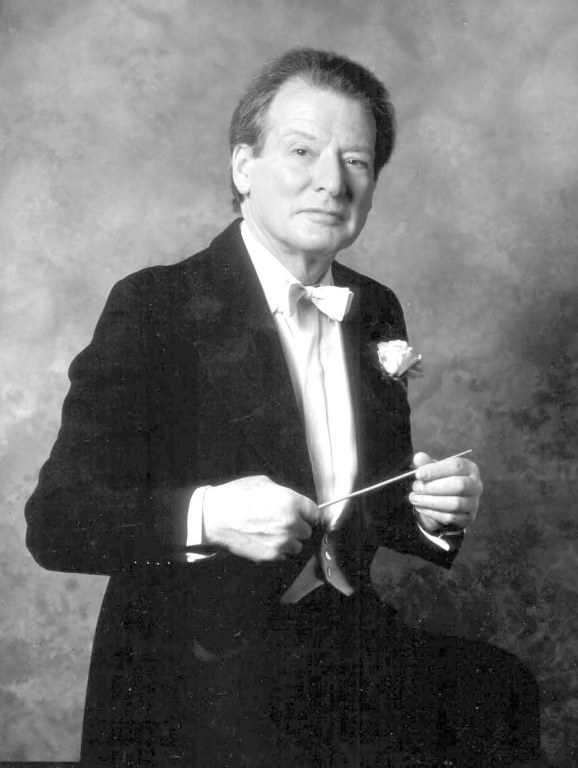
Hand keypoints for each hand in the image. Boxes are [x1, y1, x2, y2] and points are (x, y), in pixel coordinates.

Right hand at [202, 475, 320, 562]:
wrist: (215, 516)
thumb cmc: (237, 496)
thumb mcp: (264, 483)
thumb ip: (284, 493)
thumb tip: (294, 501)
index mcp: (291, 502)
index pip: (315, 513)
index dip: (309, 514)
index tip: (304, 516)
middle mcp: (291, 523)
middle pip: (307, 531)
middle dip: (298, 527)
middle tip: (283, 523)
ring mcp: (282, 541)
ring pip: (297, 546)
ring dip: (289, 541)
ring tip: (272, 533)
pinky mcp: (271, 555)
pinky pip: (283, 555)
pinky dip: (277, 550)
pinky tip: (264, 540)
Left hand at [409, 451, 482, 534]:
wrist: (445, 505)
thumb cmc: (440, 482)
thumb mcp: (433, 471)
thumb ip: (425, 464)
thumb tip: (418, 457)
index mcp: (469, 468)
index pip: (456, 466)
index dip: (436, 470)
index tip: (418, 474)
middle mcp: (476, 485)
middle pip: (459, 485)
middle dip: (434, 487)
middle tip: (416, 488)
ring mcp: (474, 503)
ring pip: (455, 504)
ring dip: (431, 501)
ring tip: (415, 498)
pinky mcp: (468, 518)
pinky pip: (451, 518)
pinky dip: (433, 513)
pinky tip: (421, 507)